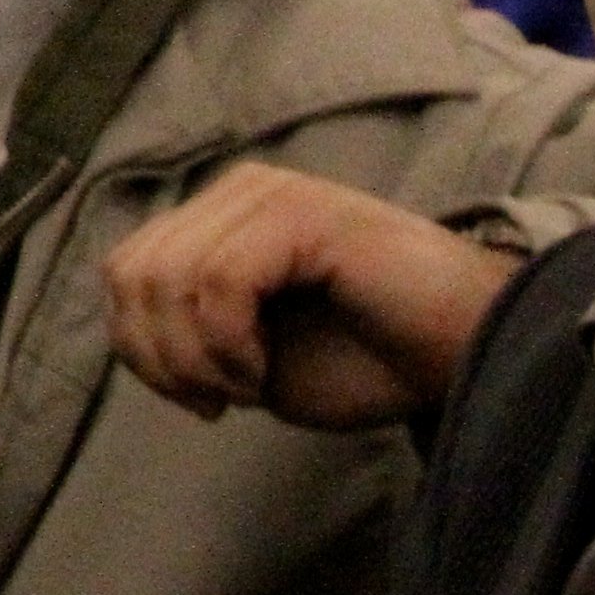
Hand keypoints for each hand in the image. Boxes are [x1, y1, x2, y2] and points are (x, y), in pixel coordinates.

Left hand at [103, 160, 519, 428]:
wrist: (470, 353)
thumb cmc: (378, 360)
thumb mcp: (257, 355)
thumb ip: (194, 332)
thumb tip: (138, 338)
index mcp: (226, 218)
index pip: (125, 272)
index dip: (140, 349)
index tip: (203, 402)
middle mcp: (241, 192)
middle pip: (131, 274)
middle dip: (160, 358)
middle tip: (221, 402)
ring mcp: (271, 196)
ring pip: (165, 278)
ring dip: (196, 357)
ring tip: (248, 386)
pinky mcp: (302, 215)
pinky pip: (218, 283)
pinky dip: (227, 344)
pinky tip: (263, 371)